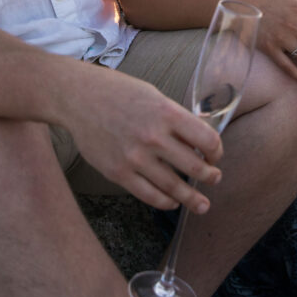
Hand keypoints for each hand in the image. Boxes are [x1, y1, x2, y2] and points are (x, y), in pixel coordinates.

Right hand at [64, 65, 222, 215]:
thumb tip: (199, 140)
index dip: (216, 151)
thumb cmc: (119, 92)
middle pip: (194, 166)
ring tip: (202, 203)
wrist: (80, 97)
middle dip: (209, 176)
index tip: (215, 156)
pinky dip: (165, 202)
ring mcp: (135, 157)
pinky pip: (149, 195)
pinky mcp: (118, 172)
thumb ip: (175, 118)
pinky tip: (172, 202)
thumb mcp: (154, 95)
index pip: (206, 139)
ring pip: (173, 186)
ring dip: (192, 198)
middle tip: (214, 179)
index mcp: (166, 113)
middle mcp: (153, 136)